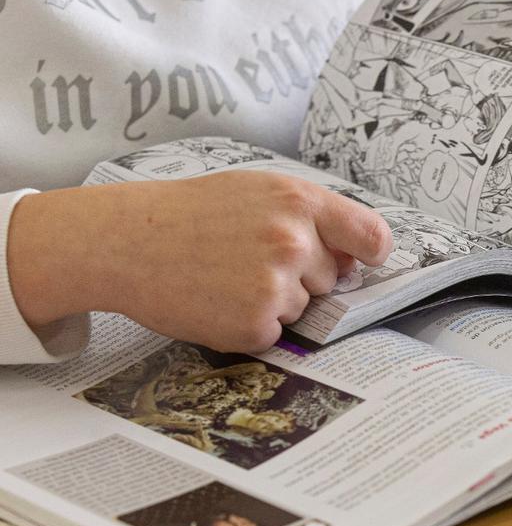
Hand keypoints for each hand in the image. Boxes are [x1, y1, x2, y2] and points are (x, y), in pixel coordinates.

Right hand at [7, 171, 390, 351]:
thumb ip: (310, 217)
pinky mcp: (255, 323)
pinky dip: (251, 325)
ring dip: (274, 301)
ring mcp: (275, 285)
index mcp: (300, 201)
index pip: (372, 237)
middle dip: (301, 275)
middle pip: (332, 279)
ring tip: (226, 276)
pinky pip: (276, 333)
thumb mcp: (257, 191)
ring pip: (303, 307)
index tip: (363, 261)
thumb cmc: (191, 214)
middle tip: (247, 258)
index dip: (370, 254)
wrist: (125, 242)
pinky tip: (218, 300)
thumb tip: (353, 257)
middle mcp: (293, 241)